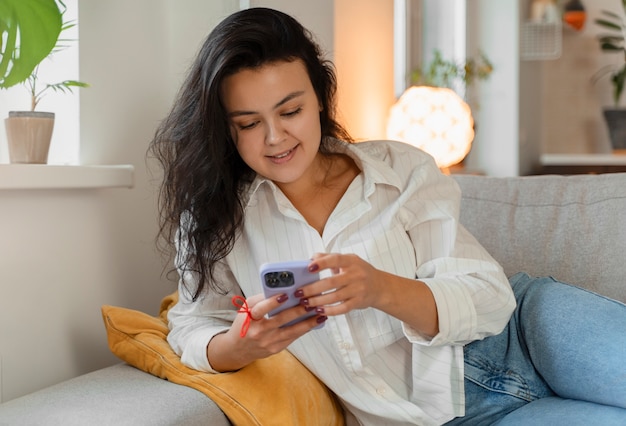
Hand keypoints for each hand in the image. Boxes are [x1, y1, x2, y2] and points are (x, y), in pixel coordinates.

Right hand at [207, 293, 325, 371]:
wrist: (238, 349)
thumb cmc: (244, 323)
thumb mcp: (246, 309)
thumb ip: (262, 299)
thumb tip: (284, 289)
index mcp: (249, 318)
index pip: (260, 309)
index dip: (272, 302)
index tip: (285, 295)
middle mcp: (258, 332)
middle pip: (281, 320)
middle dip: (299, 310)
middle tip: (312, 302)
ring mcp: (268, 342)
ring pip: (291, 331)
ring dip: (308, 322)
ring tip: (321, 313)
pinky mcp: (275, 349)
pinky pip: (292, 337)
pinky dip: (304, 329)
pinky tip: (315, 322)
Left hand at [301, 253, 438, 336]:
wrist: (380, 287)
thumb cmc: (360, 272)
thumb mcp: (348, 260)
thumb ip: (329, 257)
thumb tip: (311, 258)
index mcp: (351, 261)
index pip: (335, 259)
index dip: (322, 263)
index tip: (308, 268)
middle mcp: (356, 274)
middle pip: (331, 282)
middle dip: (313, 289)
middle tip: (299, 293)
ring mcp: (358, 289)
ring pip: (334, 297)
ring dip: (318, 301)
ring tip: (305, 303)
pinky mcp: (358, 302)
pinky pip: (342, 308)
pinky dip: (330, 310)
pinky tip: (319, 311)